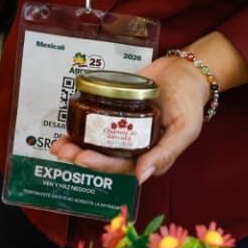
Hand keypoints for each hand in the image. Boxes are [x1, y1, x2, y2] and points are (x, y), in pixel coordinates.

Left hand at [50, 53, 211, 184]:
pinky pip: (97, 119)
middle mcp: (133, 145)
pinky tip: (67, 123)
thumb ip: (165, 153)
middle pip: (103, 155)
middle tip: (61, 150)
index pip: (120, 166)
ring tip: (58, 142)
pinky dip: (82, 122)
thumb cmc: (190, 102)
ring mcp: (123, 127)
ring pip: (96, 140)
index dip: (100, 164)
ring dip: (76, 142)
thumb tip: (141, 177)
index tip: (81, 158)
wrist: (185, 70)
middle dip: (80, 155)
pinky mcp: (116, 109)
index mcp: (149, 156)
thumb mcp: (185, 129)